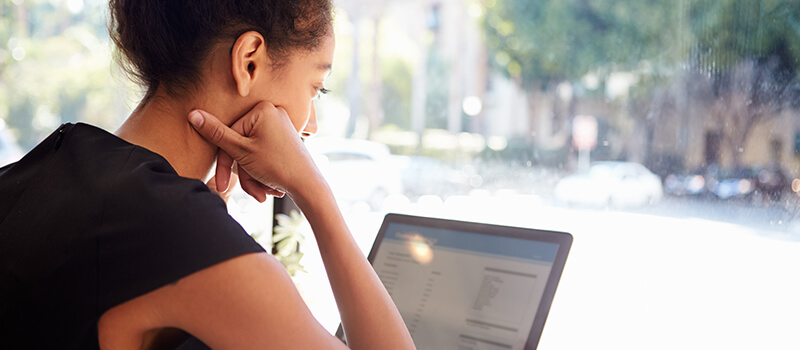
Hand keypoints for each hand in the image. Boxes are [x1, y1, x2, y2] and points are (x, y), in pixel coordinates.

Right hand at [188, 101, 320, 201]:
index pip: (229, 135)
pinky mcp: (284, 139)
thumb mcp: (242, 151)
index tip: (224, 185)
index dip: (226, 163)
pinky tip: (271, 188)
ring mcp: (280, 126)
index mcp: (261, 109)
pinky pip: (264, 154)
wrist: (309, 186)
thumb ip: (216, 133)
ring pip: (252, 153)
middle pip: (242, 145)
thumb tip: (193, 114)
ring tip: (265, 194)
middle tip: (254, 194)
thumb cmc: (277, 166)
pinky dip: (263, 172)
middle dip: (245, 173)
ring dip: (254, 177)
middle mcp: (272, 112)